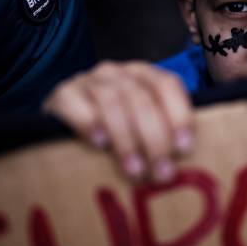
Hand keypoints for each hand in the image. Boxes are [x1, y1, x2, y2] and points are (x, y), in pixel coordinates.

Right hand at [43, 61, 193, 182]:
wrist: (64, 127)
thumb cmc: (114, 132)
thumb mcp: (140, 130)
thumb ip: (161, 136)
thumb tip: (184, 164)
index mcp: (144, 75)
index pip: (167, 85)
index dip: (179, 115)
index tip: (184, 148)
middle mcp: (117, 72)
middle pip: (142, 99)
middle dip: (155, 139)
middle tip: (161, 173)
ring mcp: (88, 80)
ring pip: (112, 102)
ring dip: (126, 139)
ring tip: (134, 169)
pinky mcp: (62, 94)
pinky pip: (75, 103)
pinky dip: (89, 122)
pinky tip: (99, 143)